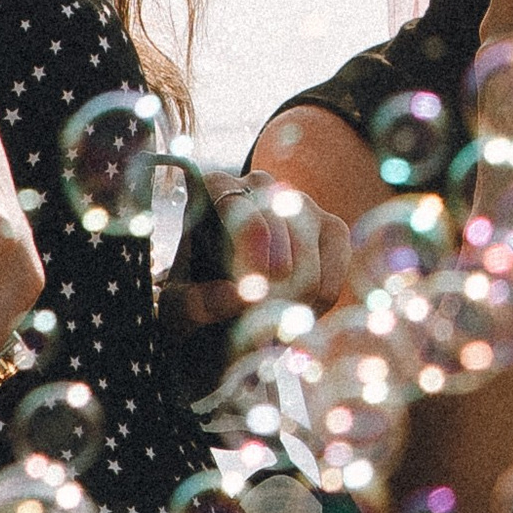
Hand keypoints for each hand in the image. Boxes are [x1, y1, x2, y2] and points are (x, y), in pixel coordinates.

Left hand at [162, 161, 350, 338]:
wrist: (218, 307)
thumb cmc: (193, 297)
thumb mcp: (177, 305)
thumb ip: (196, 303)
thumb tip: (239, 297)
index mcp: (216, 188)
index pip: (239, 205)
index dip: (251, 243)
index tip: (254, 285)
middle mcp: (261, 185)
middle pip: (282, 229)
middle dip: (274, 283)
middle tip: (259, 324)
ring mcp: (303, 203)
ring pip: (310, 257)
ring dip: (293, 301)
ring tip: (270, 327)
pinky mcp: (333, 230)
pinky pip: (335, 271)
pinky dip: (317, 305)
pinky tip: (293, 317)